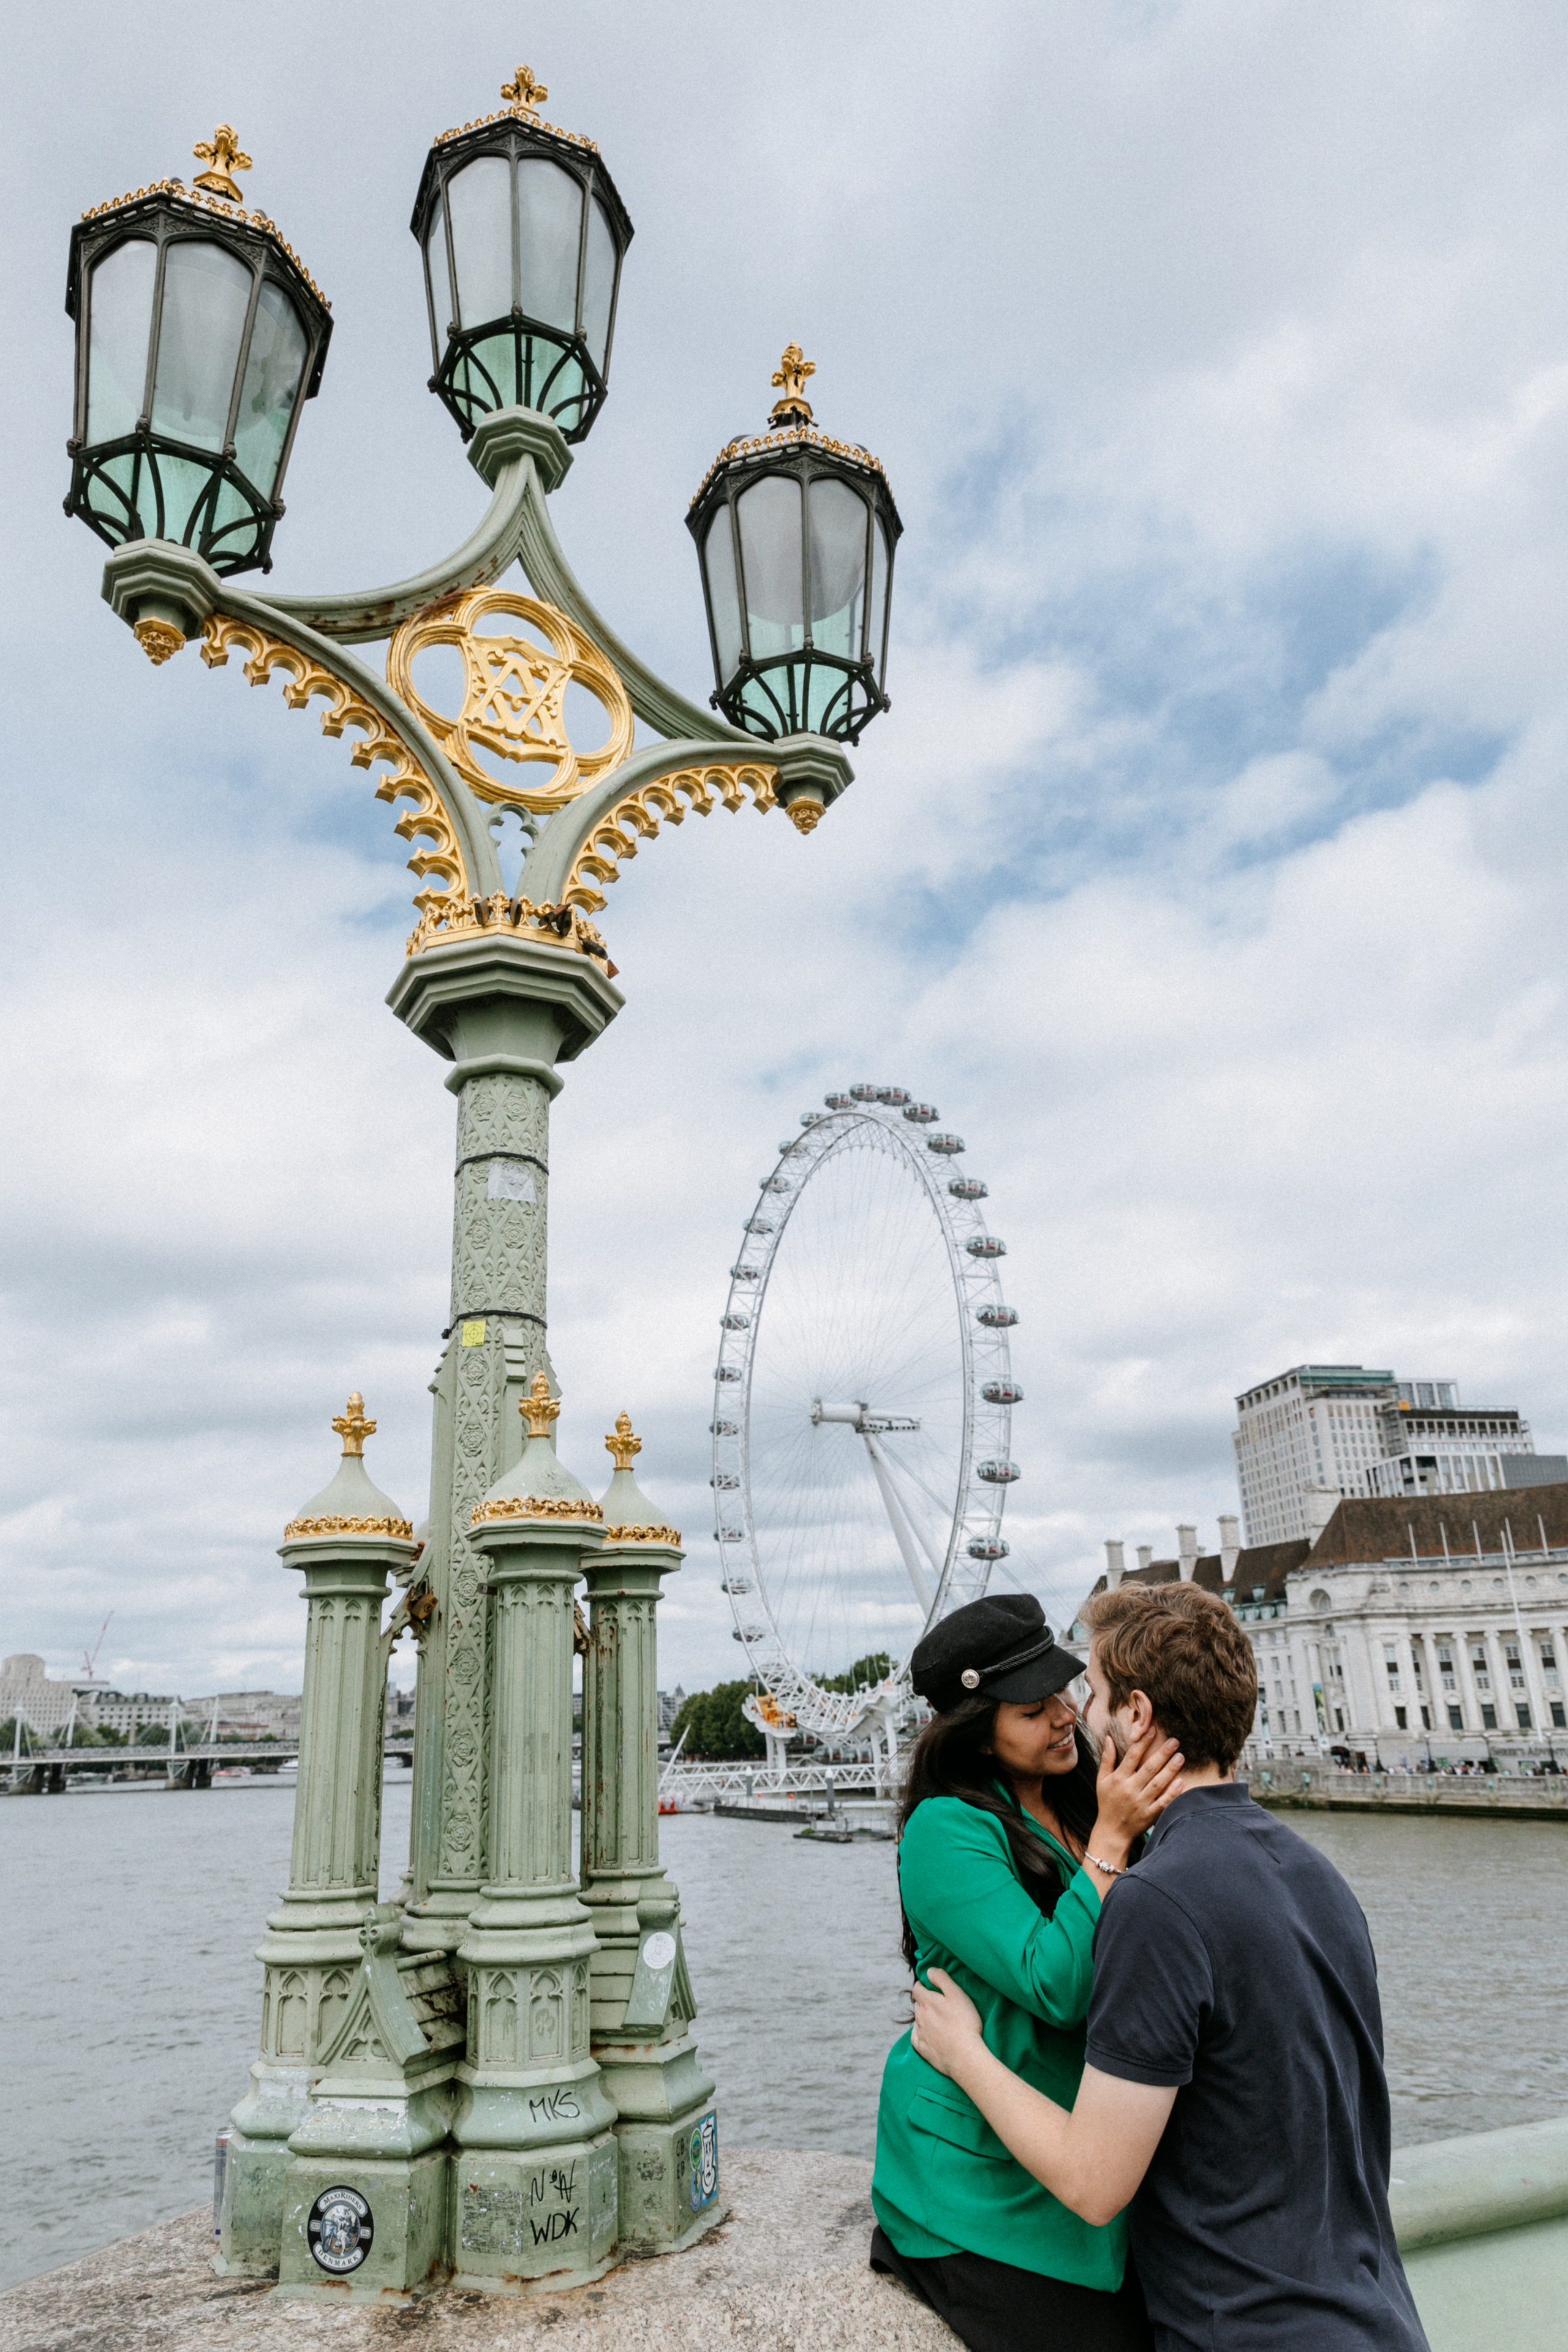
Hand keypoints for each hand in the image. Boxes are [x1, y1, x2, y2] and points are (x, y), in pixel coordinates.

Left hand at [910, 1967, 984, 2081]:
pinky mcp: (922, 2049)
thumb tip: (929, 1970)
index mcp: (927, 2002)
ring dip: (924, 2018)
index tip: (928, 1986)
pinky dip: (921, 2034)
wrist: (965, 2057)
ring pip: (918, 2020)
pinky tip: (929, 2035)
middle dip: (925, 2002)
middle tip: (938, 2004)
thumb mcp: (957, 1994)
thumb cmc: (964, 2023)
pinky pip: (916, 2037)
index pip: (917, 1988)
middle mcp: (920, 2017)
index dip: (922, 1985)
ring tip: (938, 2021)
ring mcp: (920, 2033)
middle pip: (918, 2004)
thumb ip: (942, 1979)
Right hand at [1089, 1731, 1182, 1862]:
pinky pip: (1163, 1802)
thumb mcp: (1102, 1780)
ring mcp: (1141, 1803)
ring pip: (1158, 1783)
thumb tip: (1109, 1738)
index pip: (1132, 1756)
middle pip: (1149, 1768)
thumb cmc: (1107, 1803)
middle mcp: (1130, 1789)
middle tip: (1175, 1741)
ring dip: (1170, 1769)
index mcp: (1119, 1779)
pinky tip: (1181, 1781)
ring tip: (1181, 1756)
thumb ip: (1106, 1759)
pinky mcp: (1150, 1815)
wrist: (1112, 1832)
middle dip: (1163, 1753)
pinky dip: (1172, 1792)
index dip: (1143, 1743)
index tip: (1153, 1731)